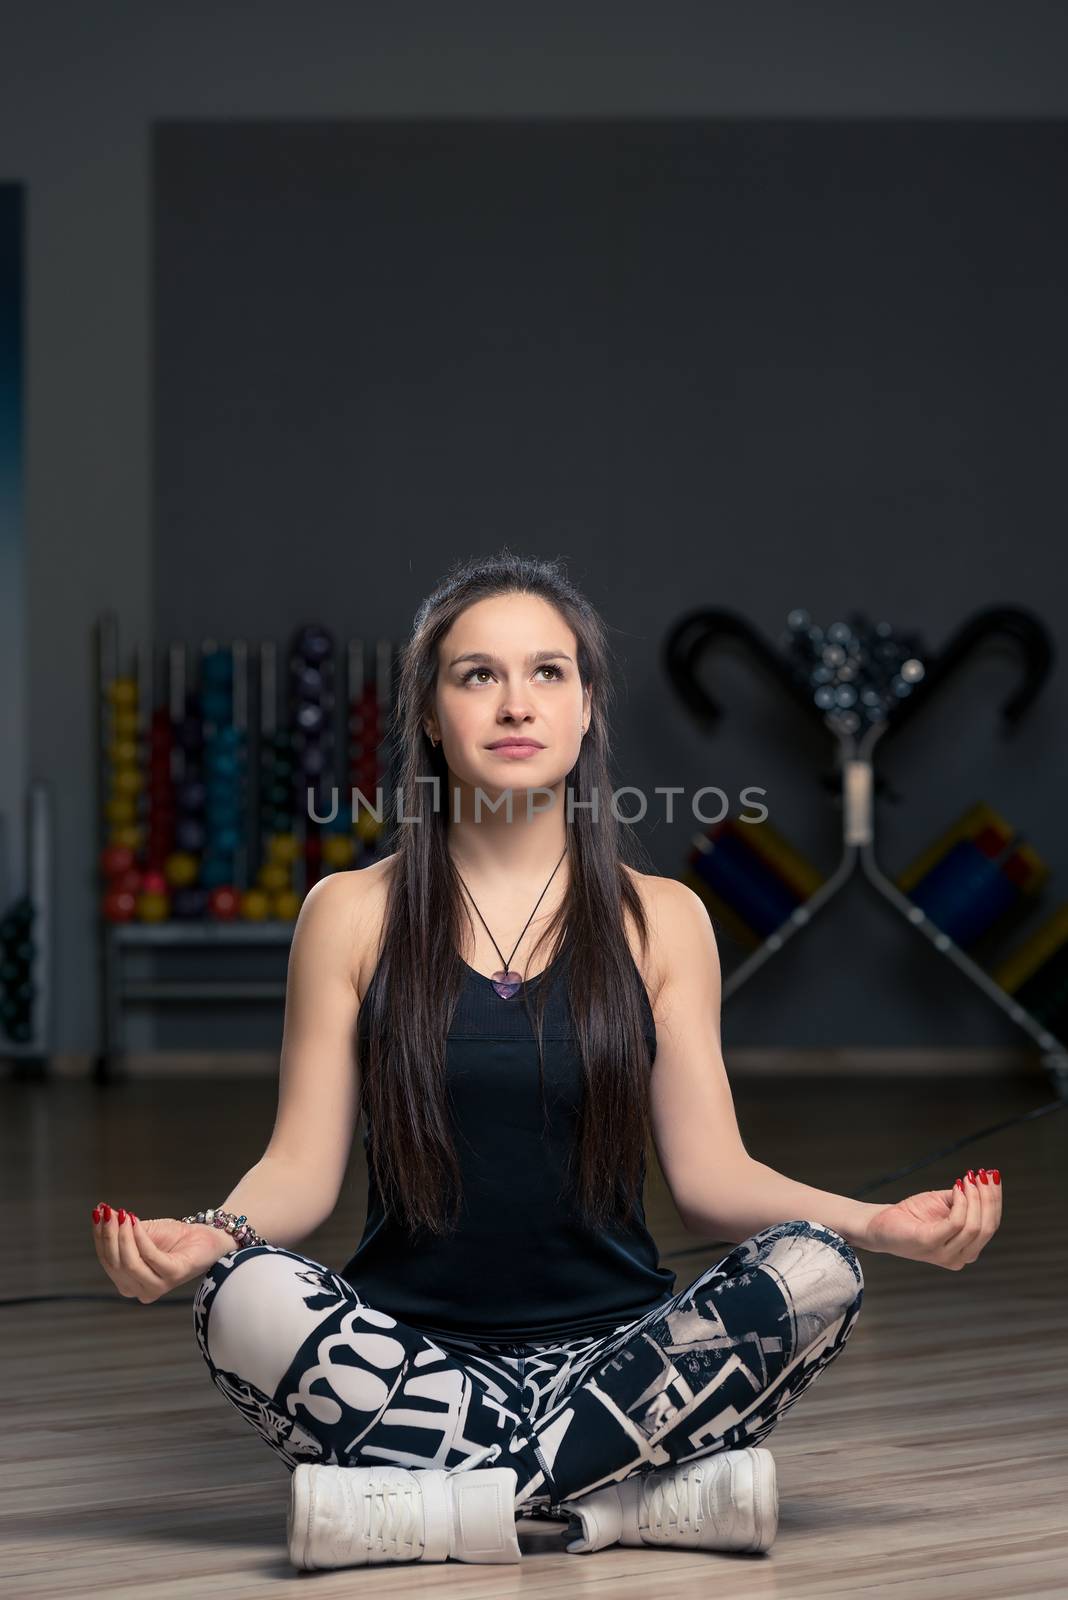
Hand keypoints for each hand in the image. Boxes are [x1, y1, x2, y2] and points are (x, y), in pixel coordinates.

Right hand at [91, 1202, 236, 1302]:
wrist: (207, 1236)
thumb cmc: (174, 1237)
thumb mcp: (142, 1231)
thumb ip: (121, 1228)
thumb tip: (101, 1212)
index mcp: (128, 1282)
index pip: (107, 1260)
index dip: (100, 1237)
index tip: (97, 1213)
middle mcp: (139, 1290)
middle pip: (115, 1263)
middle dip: (109, 1235)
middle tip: (108, 1212)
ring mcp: (156, 1287)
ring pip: (129, 1263)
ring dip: (123, 1236)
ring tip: (123, 1215)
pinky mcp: (173, 1276)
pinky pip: (149, 1256)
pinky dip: (140, 1237)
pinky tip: (135, 1221)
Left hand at [863, 1168, 1001, 1268]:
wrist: (881, 1223)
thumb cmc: (914, 1215)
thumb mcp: (945, 1204)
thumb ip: (964, 1199)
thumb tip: (981, 1182)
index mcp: (967, 1249)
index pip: (991, 1225)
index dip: (995, 1199)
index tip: (993, 1175)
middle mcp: (960, 1257)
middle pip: (987, 1227)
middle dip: (989, 1198)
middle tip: (984, 1174)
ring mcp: (945, 1254)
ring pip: (974, 1226)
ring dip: (975, 1197)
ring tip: (969, 1178)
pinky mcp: (929, 1243)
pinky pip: (955, 1223)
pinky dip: (961, 1203)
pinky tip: (957, 1187)